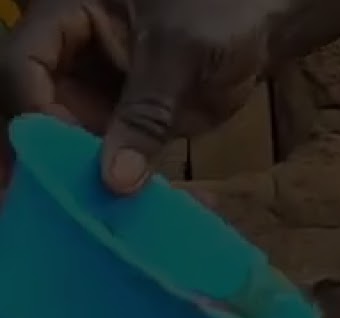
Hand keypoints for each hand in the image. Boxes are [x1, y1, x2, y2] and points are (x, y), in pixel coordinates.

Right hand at [0, 0, 282, 194]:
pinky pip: (113, 157)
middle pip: (35, 111)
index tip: (61, 161)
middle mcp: (69, 59)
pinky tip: (133, 218)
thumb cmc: (218, 12)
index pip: (23, 68)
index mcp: (65, 17)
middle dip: (44, 159)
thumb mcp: (180, 53)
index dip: (34, 114)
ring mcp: (96, 94)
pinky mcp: (127, 123)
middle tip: (50, 208)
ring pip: (70, 142)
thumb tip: (115, 180)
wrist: (262, 23)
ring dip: (83, 182)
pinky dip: (124, 185)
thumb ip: (146, 112)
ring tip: (91, 221)